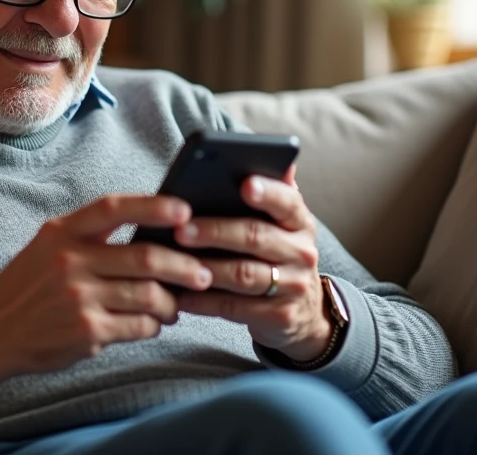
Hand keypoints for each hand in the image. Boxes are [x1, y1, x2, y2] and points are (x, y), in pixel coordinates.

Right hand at [0, 195, 213, 401]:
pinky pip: (139, 326)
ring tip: (175, 305)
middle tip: (203, 273)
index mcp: (62, 232)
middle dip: (183, 266)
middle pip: (144, 257)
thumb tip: (154, 233)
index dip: (153, 207)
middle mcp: (70, 261)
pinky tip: (152, 323)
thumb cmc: (29, 286)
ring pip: (148, 295)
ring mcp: (79, 298)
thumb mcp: (48, 246)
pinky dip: (153, 325)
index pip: (114, 208)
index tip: (184, 211)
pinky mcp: (87, 332)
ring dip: (171, 302)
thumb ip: (91, 235)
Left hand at [175, 166, 331, 361]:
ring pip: (243, 274)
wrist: (304, 312)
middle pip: (256, 237)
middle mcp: (302, 251)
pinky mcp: (279, 316)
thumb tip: (279, 159)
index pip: (287, 201)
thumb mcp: (281, 224)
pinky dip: (204, 300)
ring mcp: (293, 286)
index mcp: (299, 221)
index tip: (244, 184)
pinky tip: (180, 293)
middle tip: (181, 229)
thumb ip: (272, 193)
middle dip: (216, 231)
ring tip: (172, 260)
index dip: (267, 192)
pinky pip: (235, 307)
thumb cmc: (276, 253)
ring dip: (204, 267)